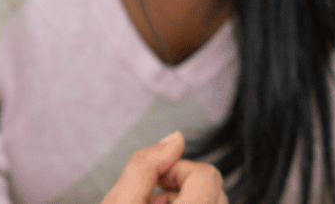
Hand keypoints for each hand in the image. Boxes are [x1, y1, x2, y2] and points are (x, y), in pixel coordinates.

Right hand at [103, 132, 228, 203]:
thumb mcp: (120, 202)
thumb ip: (144, 165)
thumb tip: (176, 137)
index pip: (207, 175)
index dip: (177, 170)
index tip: (156, 182)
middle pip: (215, 186)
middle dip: (181, 186)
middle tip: (153, 200)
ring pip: (213, 200)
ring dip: (184, 199)